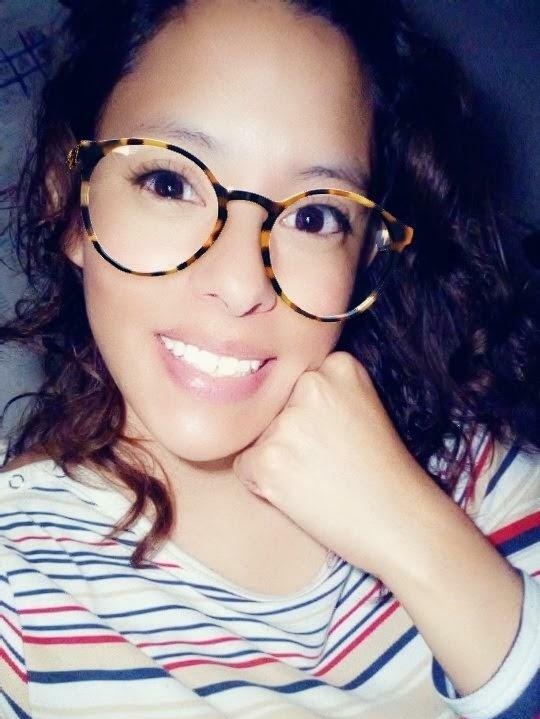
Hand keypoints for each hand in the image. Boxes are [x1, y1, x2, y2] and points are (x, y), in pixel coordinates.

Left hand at [233, 351, 432, 577]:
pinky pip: (246, 466)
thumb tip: (259, 389)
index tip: (337, 436)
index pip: (295, 381)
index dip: (309, 414)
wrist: (402, 523)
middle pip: (272, 406)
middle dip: (289, 434)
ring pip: (257, 436)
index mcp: (337, 365)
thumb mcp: (363, 405)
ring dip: (277, 460)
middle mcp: (311, 384)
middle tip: (328, 460)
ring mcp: (289, 422)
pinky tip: (301, 493)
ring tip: (318, 478)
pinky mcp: (269, 459)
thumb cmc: (383, 472)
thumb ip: (324, 389)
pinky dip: (264, 485)